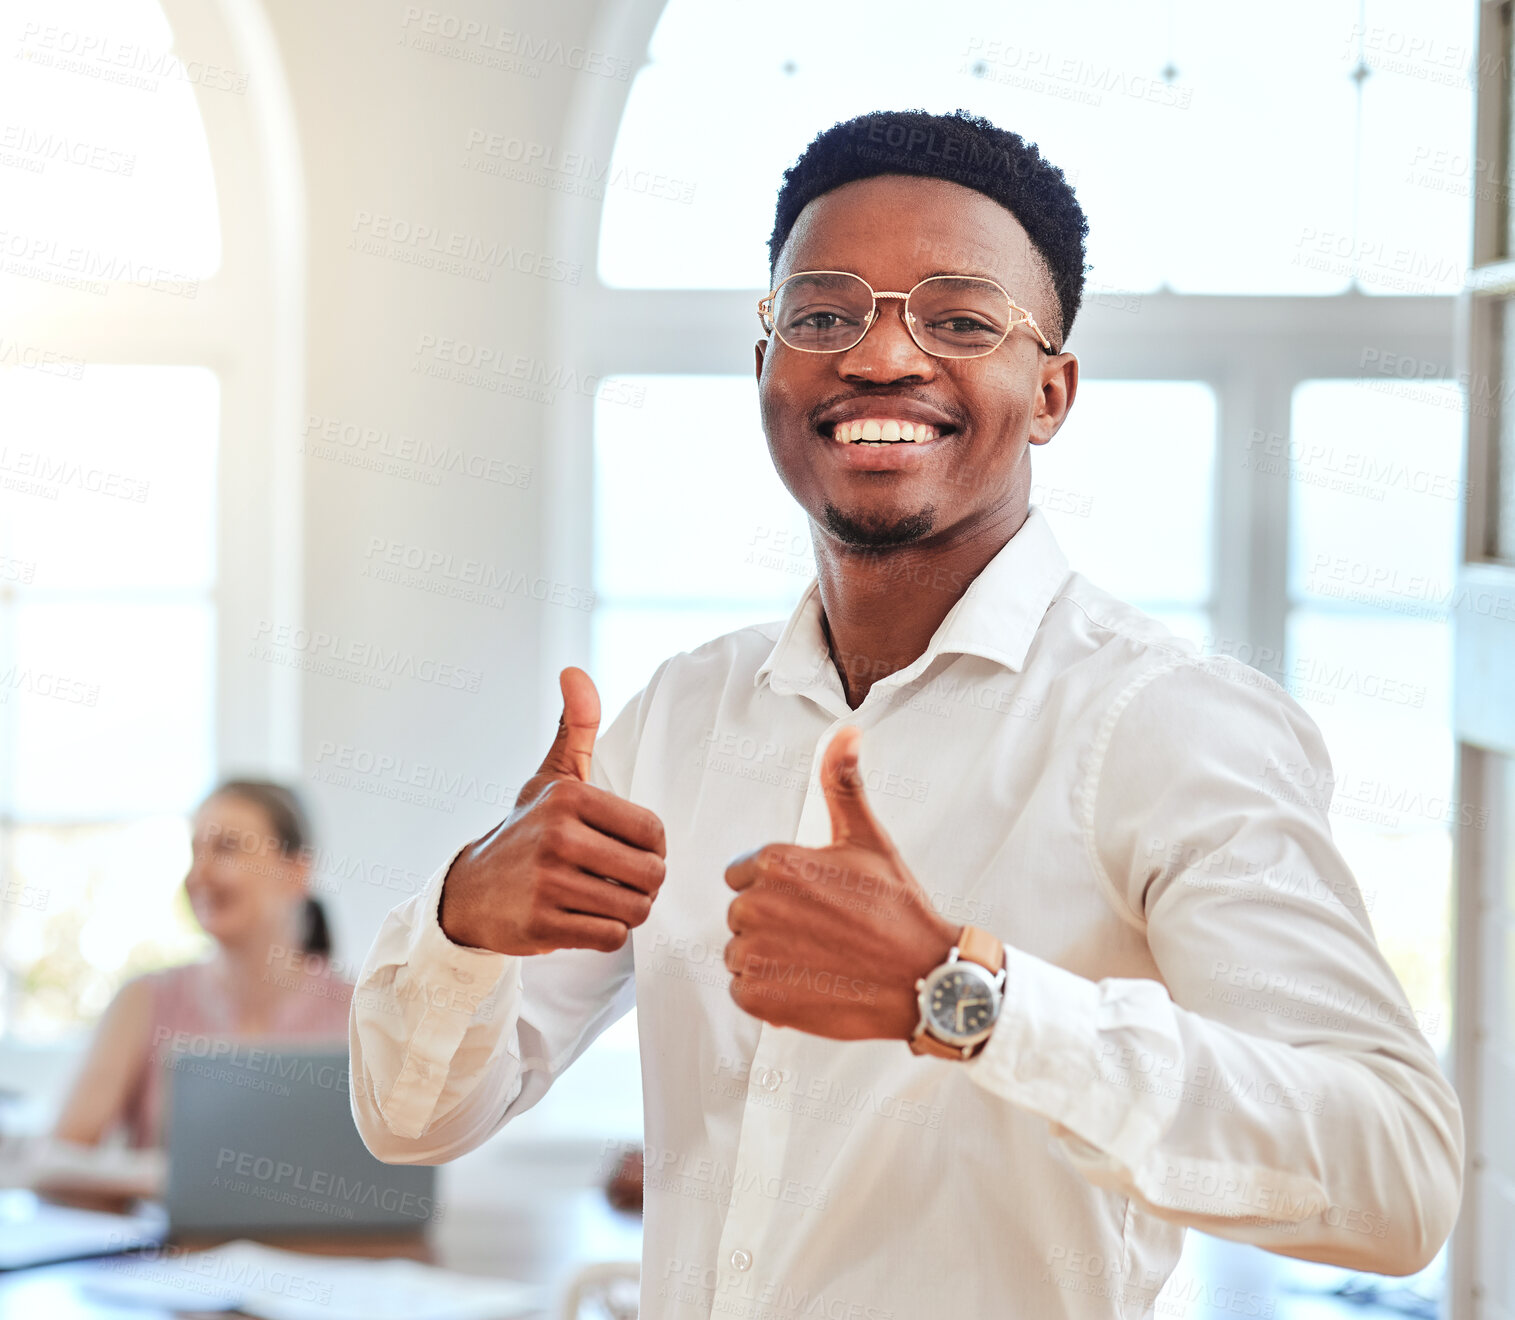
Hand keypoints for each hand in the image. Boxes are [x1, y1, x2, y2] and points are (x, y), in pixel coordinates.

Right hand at [439, 666, 667, 955]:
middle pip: (651, 874)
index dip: (650, 848)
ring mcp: (548, 883)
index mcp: (569, 798)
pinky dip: (606, 934)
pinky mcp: (542, 925)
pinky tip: (583, 919)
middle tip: (617, 880)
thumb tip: (574, 671)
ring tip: (602, 899)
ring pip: (635, 909)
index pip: (654, 832)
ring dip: (626, 911)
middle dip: (643, 884)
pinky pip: (610, 937)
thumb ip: (574, 727)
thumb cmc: (524, 832)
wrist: (471, 892)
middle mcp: (558, 837)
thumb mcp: (549, 777)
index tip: (625, 849)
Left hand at [723, 725, 956, 1039]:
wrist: (926, 980)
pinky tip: (810, 986)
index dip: (779, 890)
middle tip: (823, 934)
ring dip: (769, 961)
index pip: (744, 874)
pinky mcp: (758, 997)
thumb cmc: (897, 909)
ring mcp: (756, 953)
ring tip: (819, 961)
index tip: (816, 902)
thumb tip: (847, 730)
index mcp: (775, 862)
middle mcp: (757, 904)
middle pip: (741, 914)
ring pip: (739, 954)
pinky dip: (769, 995)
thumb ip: (843, 784)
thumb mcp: (869, 839)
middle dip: (773, 925)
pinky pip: (742, 991)